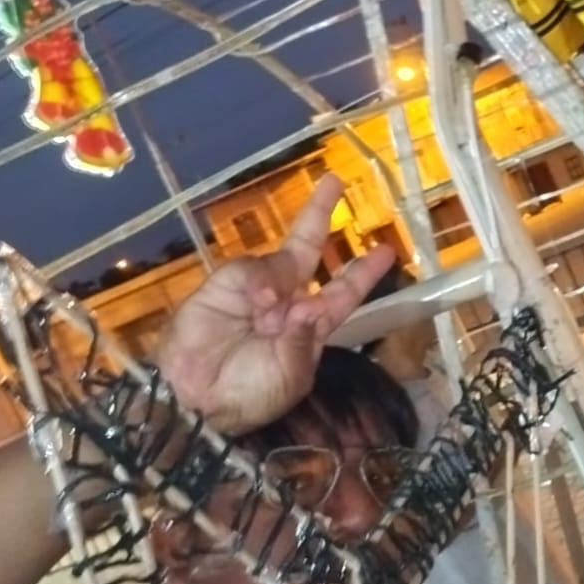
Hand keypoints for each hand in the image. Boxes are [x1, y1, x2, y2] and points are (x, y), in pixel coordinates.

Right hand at [156, 174, 395, 434]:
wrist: (196, 401)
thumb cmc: (249, 396)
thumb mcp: (290, 377)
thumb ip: (304, 341)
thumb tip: (311, 307)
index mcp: (309, 326)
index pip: (343, 291)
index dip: (363, 271)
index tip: (386, 251)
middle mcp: (286, 300)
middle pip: (308, 248)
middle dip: (319, 215)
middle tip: (335, 182)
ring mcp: (255, 289)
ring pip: (280, 261)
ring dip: (281, 285)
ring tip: (270, 320)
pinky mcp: (224, 284)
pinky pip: (251, 270)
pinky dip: (260, 284)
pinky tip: (261, 306)